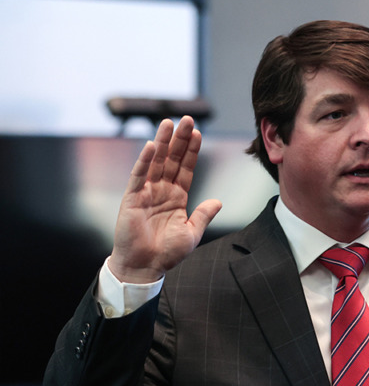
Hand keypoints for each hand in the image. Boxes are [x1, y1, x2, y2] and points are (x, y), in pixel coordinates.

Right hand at [109, 116, 221, 282]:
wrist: (145, 267)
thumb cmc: (166, 253)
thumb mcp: (192, 233)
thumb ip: (204, 215)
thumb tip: (218, 201)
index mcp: (176, 197)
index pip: (186, 168)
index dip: (192, 151)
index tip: (198, 133)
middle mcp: (161, 191)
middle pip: (172, 159)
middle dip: (179, 139)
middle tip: (186, 119)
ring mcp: (146, 192)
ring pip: (155, 162)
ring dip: (163, 142)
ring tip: (169, 122)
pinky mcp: (132, 199)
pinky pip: (139, 176)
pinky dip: (145, 161)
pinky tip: (152, 146)